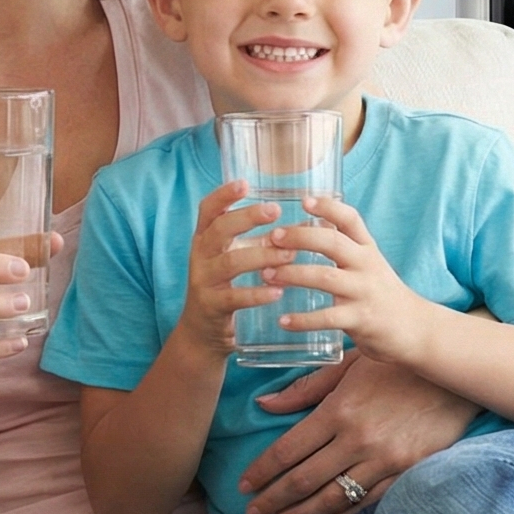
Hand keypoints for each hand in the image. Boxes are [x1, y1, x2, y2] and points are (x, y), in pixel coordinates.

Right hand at [174, 180, 284, 358]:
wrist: (203, 330)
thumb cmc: (228, 285)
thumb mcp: (240, 257)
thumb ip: (268, 240)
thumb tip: (314, 223)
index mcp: (205, 238)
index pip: (208, 209)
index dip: (223, 195)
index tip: (245, 183)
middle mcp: (200, 256)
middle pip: (219, 230)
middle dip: (247, 218)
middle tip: (275, 211)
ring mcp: (203, 281)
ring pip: (230, 263)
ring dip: (261, 256)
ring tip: (288, 255)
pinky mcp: (211, 306)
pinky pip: (233, 297)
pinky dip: (256, 294)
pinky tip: (278, 291)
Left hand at [240, 351, 478, 513]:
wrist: (456, 377)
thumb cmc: (396, 365)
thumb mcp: (347, 365)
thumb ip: (305, 389)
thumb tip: (264, 404)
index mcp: (338, 410)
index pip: (287, 450)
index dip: (262, 471)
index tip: (244, 485)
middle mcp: (358, 440)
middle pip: (303, 479)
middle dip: (273, 500)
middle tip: (252, 513)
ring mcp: (384, 460)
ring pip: (333, 497)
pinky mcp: (407, 472)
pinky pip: (367, 501)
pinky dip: (341, 513)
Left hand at [258, 196, 434, 363]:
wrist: (417, 330)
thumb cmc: (382, 295)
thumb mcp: (368, 265)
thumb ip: (343, 249)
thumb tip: (303, 230)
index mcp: (367, 249)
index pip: (350, 219)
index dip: (328, 207)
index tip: (304, 200)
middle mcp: (367, 266)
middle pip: (333, 243)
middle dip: (300, 237)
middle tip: (272, 237)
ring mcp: (365, 292)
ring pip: (325, 278)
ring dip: (293, 274)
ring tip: (266, 275)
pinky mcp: (362, 319)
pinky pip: (328, 317)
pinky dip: (304, 319)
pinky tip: (284, 320)